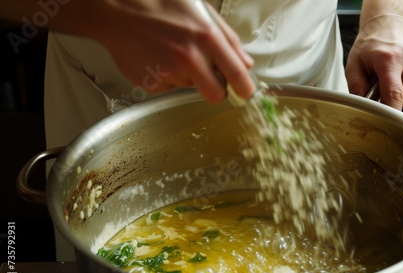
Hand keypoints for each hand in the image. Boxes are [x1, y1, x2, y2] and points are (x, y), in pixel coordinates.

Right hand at [77, 0, 254, 102]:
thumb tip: (245, 63)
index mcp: (206, 37)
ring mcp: (169, 73)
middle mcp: (189, 58)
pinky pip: (168, 87)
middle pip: (216, 95)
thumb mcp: (200, 10)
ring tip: (170, 50)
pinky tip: (157, 57)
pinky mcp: (151, 83)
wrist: (115, 8)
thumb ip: (227, 38)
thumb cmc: (158, 3)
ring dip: (186, 75)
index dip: (245, 88)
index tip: (247, 93)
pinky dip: (166, 76)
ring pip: (190, 87)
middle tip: (208, 77)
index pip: (237, 74)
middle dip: (216, 89)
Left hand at [345, 15, 402, 109]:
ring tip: (396, 78)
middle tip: (387, 91)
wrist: (389, 21)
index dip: (391, 111)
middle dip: (399, 102)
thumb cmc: (372, 44)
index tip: (385, 118)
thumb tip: (363, 105)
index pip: (395, 95)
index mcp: (390, 59)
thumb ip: (356, 86)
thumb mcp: (354, 63)